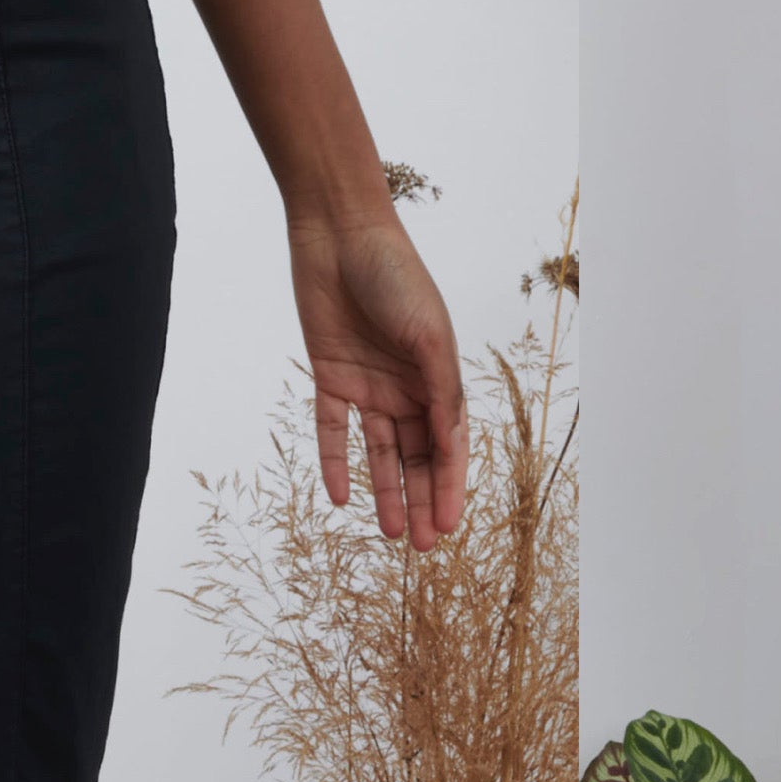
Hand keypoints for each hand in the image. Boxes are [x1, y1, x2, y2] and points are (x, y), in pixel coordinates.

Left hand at [292, 209, 468, 547]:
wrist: (341, 234)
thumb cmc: (396, 275)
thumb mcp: (429, 335)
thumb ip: (440, 391)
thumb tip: (450, 446)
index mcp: (438, 376)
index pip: (447, 446)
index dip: (449, 488)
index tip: (449, 528)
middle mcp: (406, 386)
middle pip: (416, 457)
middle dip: (421, 500)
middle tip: (424, 547)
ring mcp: (368, 385)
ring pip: (379, 452)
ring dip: (385, 492)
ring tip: (391, 533)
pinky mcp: (330, 377)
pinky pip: (332, 430)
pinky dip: (336, 463)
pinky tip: (340, 497)